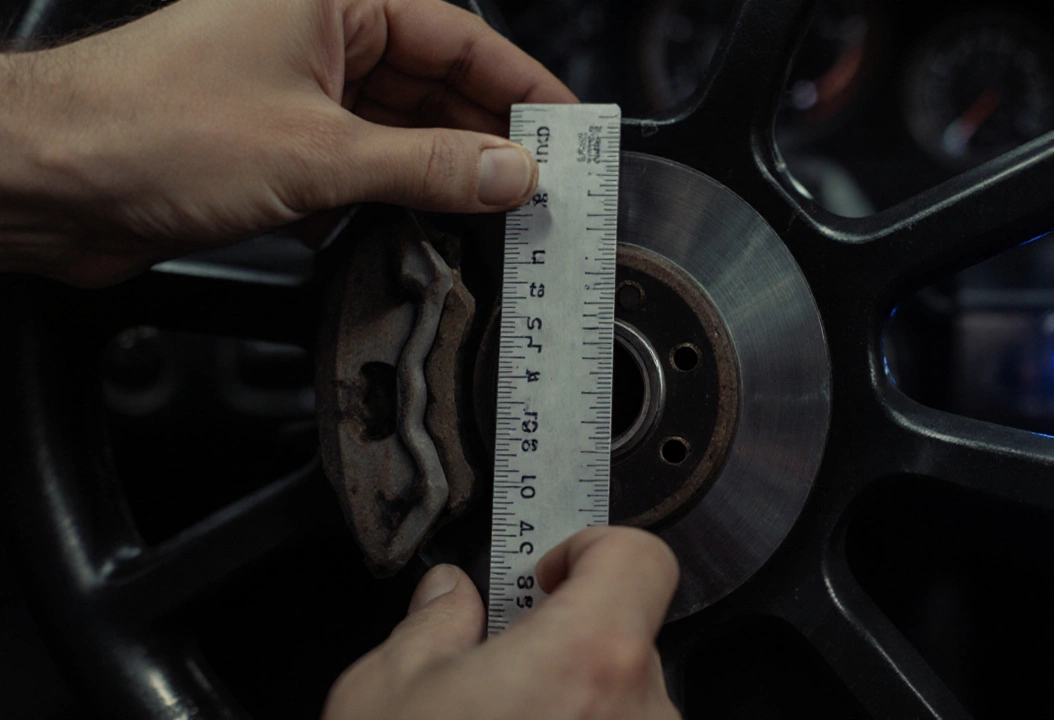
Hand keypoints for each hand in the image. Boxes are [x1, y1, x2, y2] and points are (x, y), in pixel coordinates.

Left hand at [0, 0, 574, 285]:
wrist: (46, 184)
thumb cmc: (147, 127)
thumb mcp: (318, 152)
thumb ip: (427, 165)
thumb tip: (509, 171)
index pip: (460, 35)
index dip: (522, 84)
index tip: (569, 128)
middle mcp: (318, 36)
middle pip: (435, 85)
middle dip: (487, 138)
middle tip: (541, 189)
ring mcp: (297, 92)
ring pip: (399, 132)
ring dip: (441, 176)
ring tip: (494, 218)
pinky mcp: (277, 147)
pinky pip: (361, 168)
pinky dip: (392, 200)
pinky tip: (421, 231)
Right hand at [322, 527, 681, 719]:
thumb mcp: (386, 693)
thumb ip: (432, 625)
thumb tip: (449, 597)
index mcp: (586, 659)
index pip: (640, 557)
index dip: (594, 547)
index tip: (550, 569)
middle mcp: (640, 714)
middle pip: (624, 631)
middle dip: (568, 637)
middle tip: (502, 666)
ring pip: (622, 698)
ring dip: (574, 697)